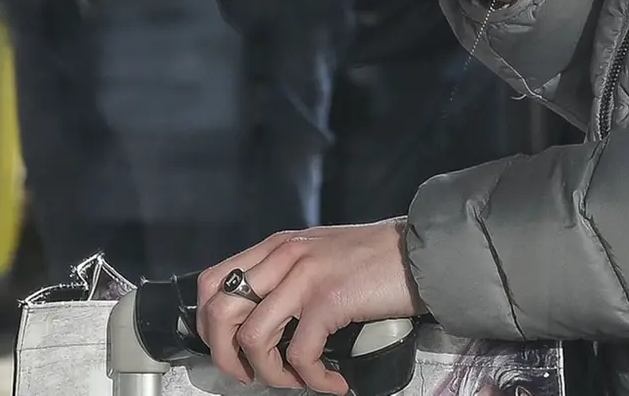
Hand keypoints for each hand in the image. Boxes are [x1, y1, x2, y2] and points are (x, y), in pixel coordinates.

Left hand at [195, 219, 416, 392]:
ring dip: (270, 373)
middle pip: (221, 311)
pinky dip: (312, 379)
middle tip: (249, 375)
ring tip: (296, 381)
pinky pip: (301, 354)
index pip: (212, 282)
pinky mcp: (329, 300)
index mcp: (276, 247)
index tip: (228, 350)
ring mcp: (305, 277)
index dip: (208, 325)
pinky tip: (332, 383)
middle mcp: (283, 257)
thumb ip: (286, 274)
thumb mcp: (318, 255)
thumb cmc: (375, 260)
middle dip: (226, 356)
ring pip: (253, 337)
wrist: (420, 253)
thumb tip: (259, 319)